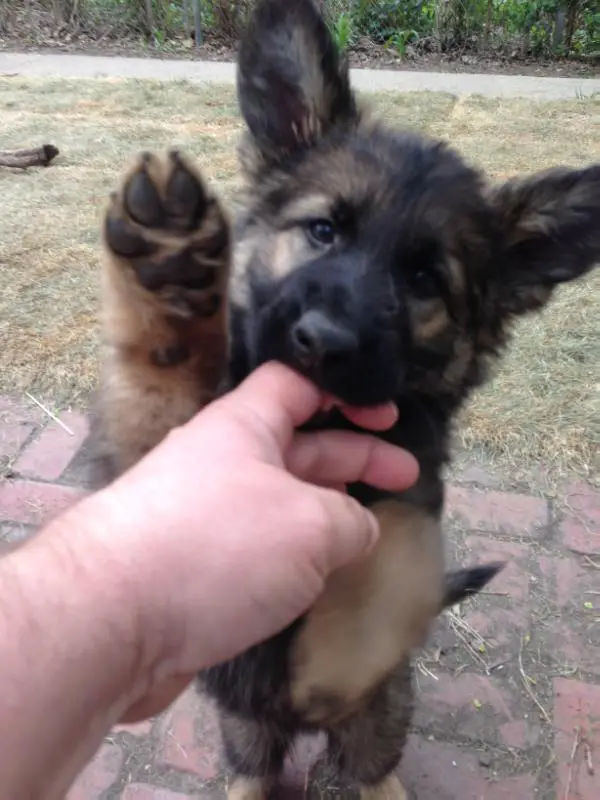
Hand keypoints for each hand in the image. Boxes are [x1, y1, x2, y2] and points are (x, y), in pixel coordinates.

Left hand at [79, 362, 418, 720]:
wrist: (111, 622)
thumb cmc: (218, 546)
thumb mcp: (310, 523)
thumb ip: (350, 520)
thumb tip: (359, 530)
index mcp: (243, 426)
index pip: (297, 385)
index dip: (346, 393)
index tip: (389, 417)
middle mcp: (222, 464)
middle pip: (300, 446)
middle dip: (355, 459)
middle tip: (407, 478)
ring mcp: (207, 518)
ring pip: (281, 504)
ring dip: (327, 514)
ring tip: (371, 535)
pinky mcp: (197, 568)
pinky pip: (260, 549)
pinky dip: (296, 557)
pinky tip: (323, 580)